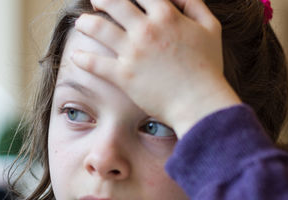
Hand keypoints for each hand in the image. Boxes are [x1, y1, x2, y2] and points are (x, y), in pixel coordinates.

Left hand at [72, 0, 240, 137]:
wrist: (200, 102)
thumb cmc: (209, 67)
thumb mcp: (211, 28)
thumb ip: (194, 5)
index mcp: (166, 16)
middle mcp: (146, 30)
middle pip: (114, 3)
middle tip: (95, 1)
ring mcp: (132, 53)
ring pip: (99, 29)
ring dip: (85, 23)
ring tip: (81, 23)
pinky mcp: (124, 76)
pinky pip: (95, 64)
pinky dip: (82, 59)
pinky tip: (75, 56)